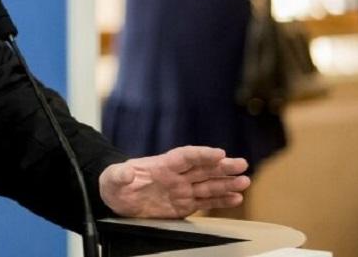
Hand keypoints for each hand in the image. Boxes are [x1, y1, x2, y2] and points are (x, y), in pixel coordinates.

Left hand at [99, 146, 250, 217]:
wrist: (117, 198)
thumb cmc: (115, 183)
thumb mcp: (113, 178)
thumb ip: (120, 176)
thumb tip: (125, 173)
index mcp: (161, 165)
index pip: (185, 156)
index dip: (201, 154)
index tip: (218, 153)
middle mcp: (176, 176)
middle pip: (203, 168)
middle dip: (222, 166)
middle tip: (241, 164)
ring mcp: (182, 189)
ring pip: (208, 185)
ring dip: (226, 183)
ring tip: (244, 182)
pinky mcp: (184, 204)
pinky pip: (206, 201)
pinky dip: (221, 200)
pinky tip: (236, 198)